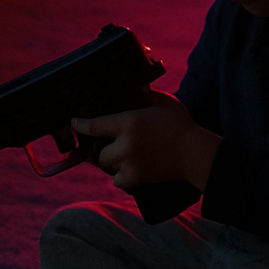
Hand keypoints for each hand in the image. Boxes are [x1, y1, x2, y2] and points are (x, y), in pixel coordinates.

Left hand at [71, 90, 220, 192]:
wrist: (195, 154)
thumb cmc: (179, 124)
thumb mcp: (161, 102)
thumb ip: (141, 95)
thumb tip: (127, 87)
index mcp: (129, 123)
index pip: (94, 125)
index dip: (80, 124)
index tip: (73, 122)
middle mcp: (125, 145)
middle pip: (98, 150)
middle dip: (103, 146)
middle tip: (113, 141)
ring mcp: (129, 165)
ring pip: (107, 165)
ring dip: (112, 160)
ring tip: (125, 153)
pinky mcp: (135, 180)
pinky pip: (118, 180)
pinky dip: (122, 175)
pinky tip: (132, 167)